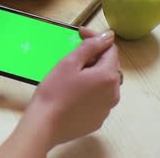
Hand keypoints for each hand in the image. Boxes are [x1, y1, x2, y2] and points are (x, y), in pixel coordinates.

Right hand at [0, 28, 120, 156]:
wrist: (45, 124)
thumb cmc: (55, 91)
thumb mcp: (70, 62)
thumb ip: (90, 46)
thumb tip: (107, 36)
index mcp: (108, 76)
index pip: (110, 49)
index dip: (96, 39)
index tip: (80, 34)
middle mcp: (114, 93)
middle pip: (109, 67)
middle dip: (95, 57)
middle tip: (73, 56)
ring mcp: (107, 109)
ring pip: (105, 84)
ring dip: (93, 75)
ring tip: (72, 75)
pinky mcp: (98, 120)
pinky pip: (99, 100)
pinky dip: (90, 92)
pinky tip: (73, 93)